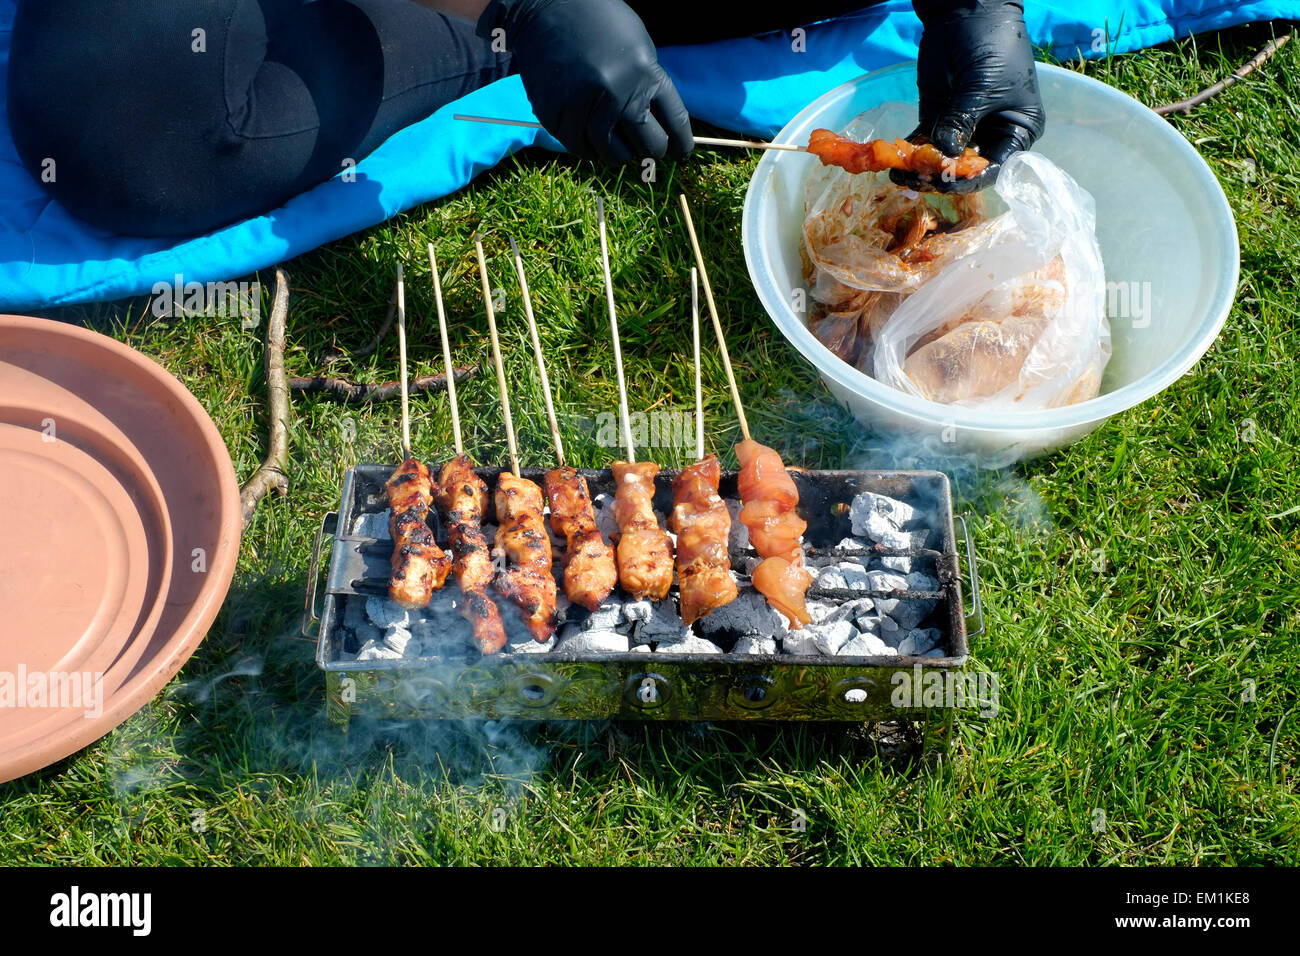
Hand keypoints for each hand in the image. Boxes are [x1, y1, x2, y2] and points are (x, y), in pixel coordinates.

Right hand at [479, 0, 692, 163]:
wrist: (547, 7)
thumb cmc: (597, 21)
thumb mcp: (638, 44)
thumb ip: (648, 82)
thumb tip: (658, 122)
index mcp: (645, 74)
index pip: (675, 123)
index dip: (682, 144)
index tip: (681, 154)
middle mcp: (618, 95)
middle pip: (649, 146)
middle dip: (652, 151)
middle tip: (647, 150)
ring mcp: (586, 107)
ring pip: (612, 154)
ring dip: (618, 155)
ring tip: (618, 150)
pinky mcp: (558, 114)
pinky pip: (579, 147)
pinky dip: (588, 147)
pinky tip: (591, 140)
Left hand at [897, 0, 1044, 191]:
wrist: (966, 12)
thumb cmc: (991, 45)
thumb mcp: (982, 84)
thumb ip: (962, 119)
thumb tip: (943, 152)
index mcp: (1016, 131)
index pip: (995, 168)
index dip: (970, 180)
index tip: (945, 184)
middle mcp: (990, 136)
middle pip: (964, 169)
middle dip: (940, 177)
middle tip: (915, 180)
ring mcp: (962, 129)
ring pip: (941, 160)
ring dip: (919, 170)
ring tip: (898, 176)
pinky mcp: (937, 119)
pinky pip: (923, 143)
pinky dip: (909, 154)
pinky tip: (892, 164)